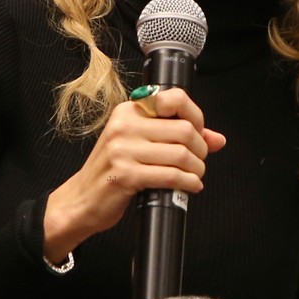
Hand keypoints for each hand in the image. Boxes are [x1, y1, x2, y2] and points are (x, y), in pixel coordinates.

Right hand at [43, 87, 225, 261]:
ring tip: (194, 176)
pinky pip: (171, 176)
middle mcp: (125, 126)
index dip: (197, 117)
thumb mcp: (140, 145)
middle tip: (197, 162)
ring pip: (181, 154)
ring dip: (196, 169)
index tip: (199, 134)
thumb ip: (177, 137)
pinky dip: (188, 183)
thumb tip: (217, 138)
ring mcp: (123, 150)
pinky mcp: (126, 175)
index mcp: (129, 112)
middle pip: (184, 130)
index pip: (175, 99)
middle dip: (200, 150)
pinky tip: (189, 186)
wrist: (81, 199)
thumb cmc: (111, 172)